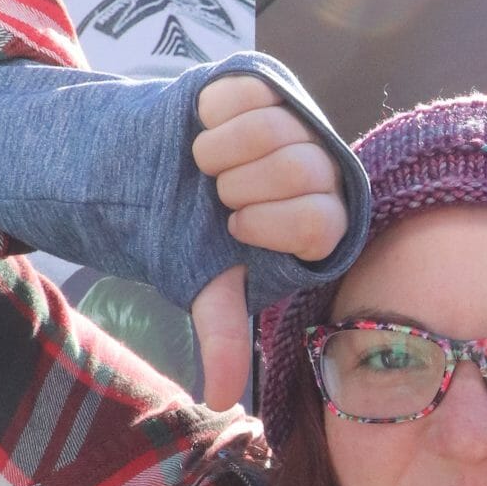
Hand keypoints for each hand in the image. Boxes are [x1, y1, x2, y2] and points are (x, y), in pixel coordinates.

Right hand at [188, 72, 350, 409]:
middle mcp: (324, 171)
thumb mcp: (211, 282)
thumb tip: (220, 401)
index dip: (269, 226)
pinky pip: (250, 93)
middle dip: (242, 188)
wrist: (161, 173)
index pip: (320, 221)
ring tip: (209, 166)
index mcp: (323, 222)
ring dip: (224, 152)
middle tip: (220, 197)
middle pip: (300, 170)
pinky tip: (207, 129)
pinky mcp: (271, 84)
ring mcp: (301, 123)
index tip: (236, 232)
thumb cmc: (199, 235)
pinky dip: (216, 115)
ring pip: (276, 128)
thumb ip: (223, 333)